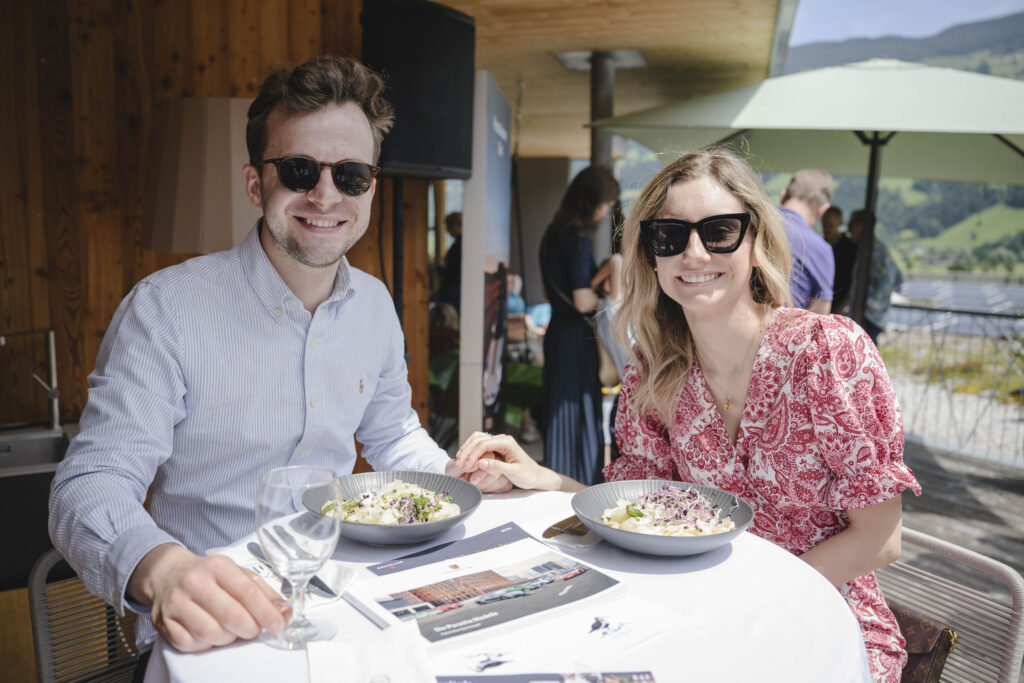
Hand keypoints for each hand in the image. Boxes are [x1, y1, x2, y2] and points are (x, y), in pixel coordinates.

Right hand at [128, 543, 289, 651]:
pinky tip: (210, 634)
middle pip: (230, 616)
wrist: (167, 574)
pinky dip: (206, 645)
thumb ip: (264, 593)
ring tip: (230, 630)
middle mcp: (194, 582)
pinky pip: (191, 644)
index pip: (247, 592)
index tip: (277, 625)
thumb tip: (285, 613)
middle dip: (249, 629)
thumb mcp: (238, 574)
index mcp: (217, 566)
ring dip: (227, 638)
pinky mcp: (163, 623)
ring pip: (211, 633)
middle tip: (253, 630)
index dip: (265, 613)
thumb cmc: (208, 576)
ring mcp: (176, 603)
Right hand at [454, 431, 580, 491]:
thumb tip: (480, 462)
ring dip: (467, 450)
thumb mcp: (513, 473)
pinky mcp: (496, 447)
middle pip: (478, 440)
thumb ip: (497, 467)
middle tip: (458, 464)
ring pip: (477, 440)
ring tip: (459, 461)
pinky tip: (465, 460)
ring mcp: (498, 442)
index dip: (472, 454)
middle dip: (467, 451)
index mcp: (507, 442)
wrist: (535, 475)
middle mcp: (502, 439)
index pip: (484, 444)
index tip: (465, 466)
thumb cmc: (527, 475)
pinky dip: (471, 451)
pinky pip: (480, 445)